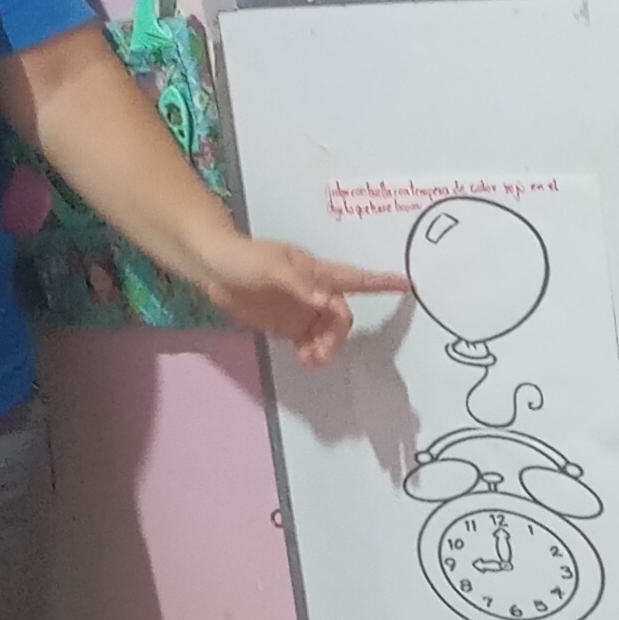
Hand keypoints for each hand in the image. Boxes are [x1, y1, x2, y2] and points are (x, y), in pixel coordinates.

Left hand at [194, 234, 408, 365]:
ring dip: (325, 349)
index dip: (382, 283)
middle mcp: (315, 292)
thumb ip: (300, 285)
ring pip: (328, 334)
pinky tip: (303, 361)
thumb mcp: (271, 268)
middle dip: (336, 337)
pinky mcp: (287, 325)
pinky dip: (311, 354)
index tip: (407, 286)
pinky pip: (309, 343)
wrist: (211, 267)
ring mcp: (302, 310)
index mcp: (317, 272)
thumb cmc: (243, 258)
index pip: (356, 279)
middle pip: (341, 318)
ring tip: (309, 360)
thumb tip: (327, 302)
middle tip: (319, 354)